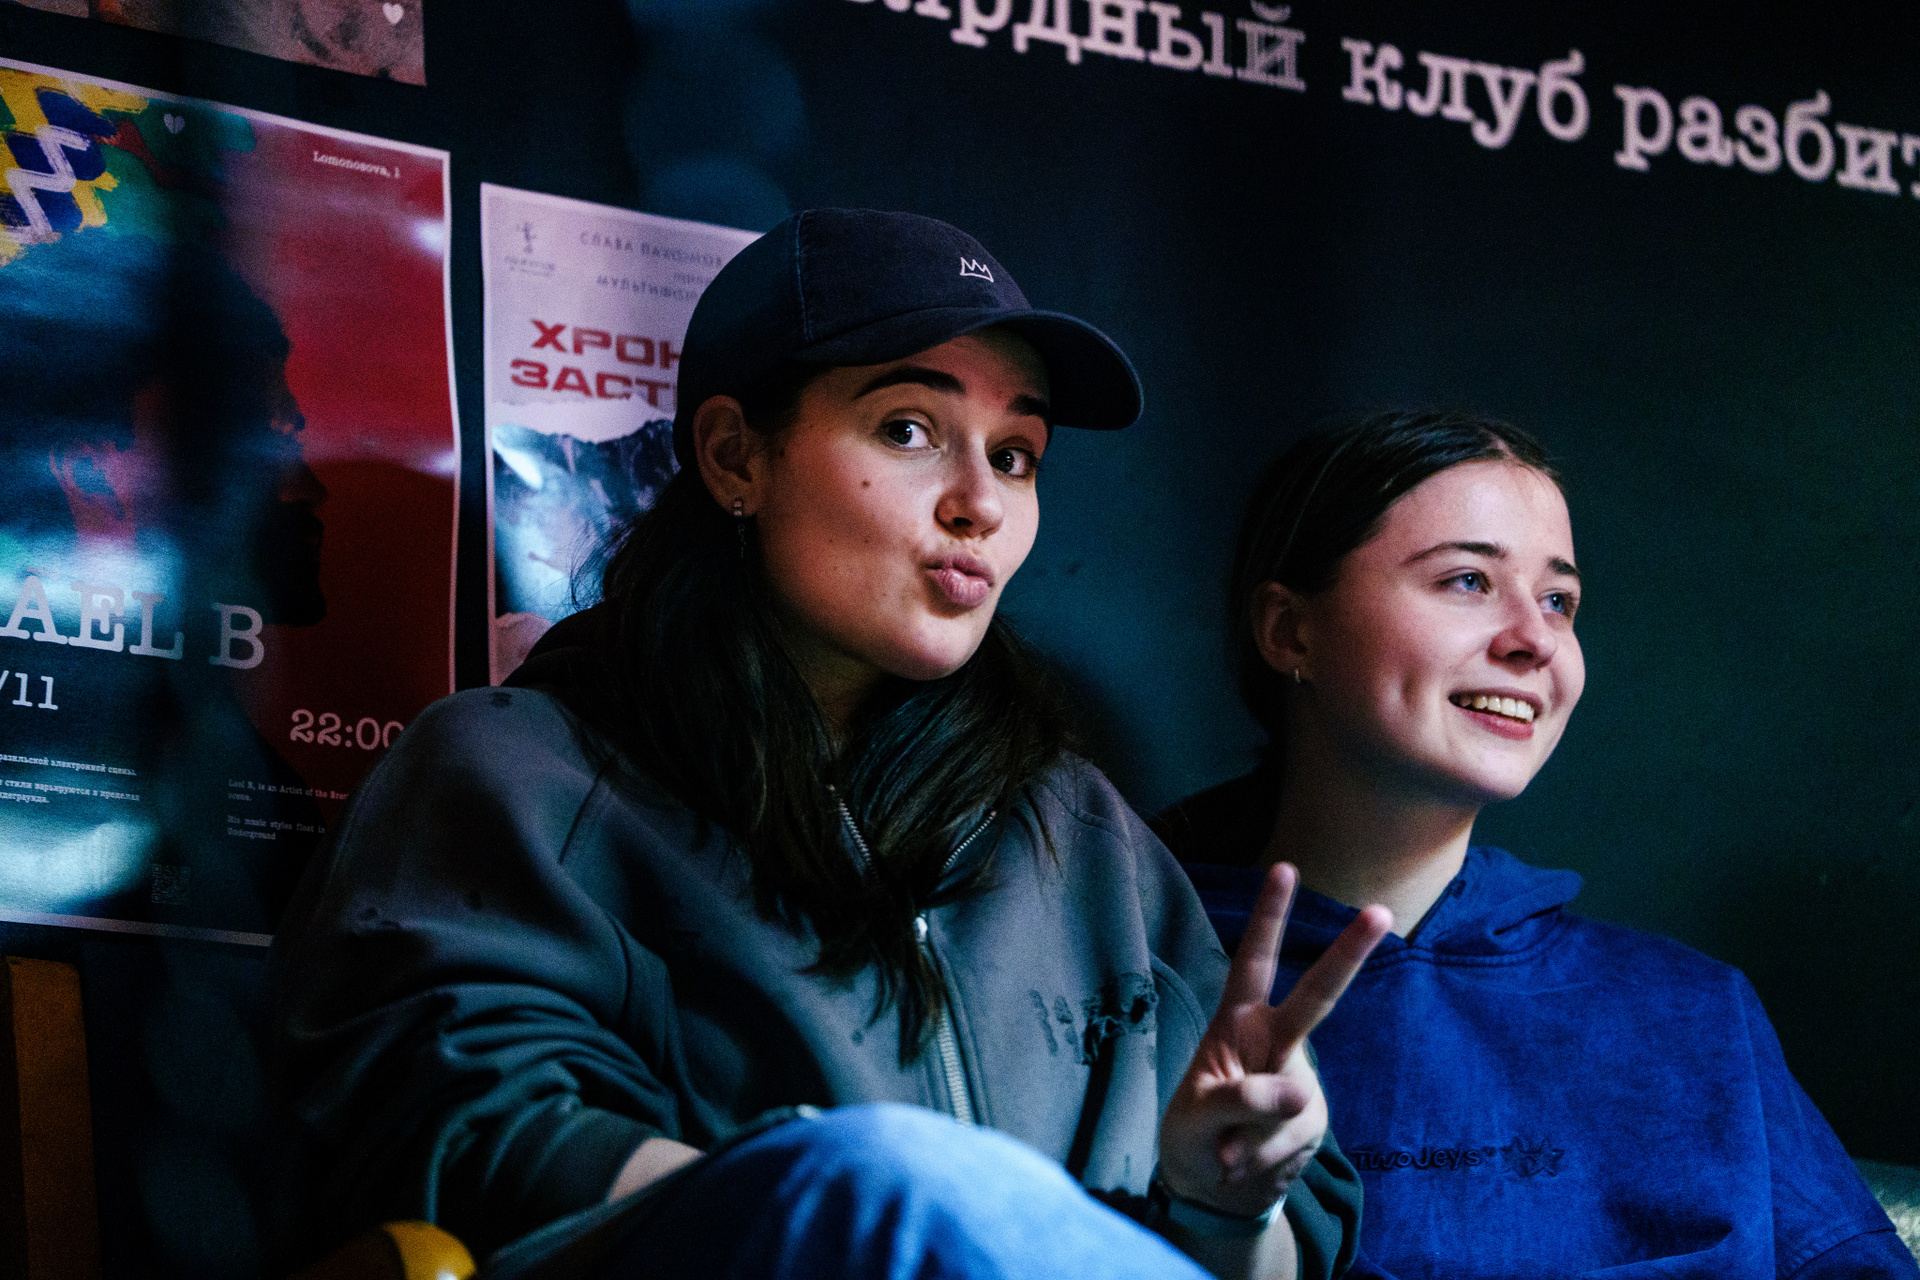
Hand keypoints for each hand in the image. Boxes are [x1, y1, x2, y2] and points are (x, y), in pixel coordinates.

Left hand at [1158, 863, 1390, 1216]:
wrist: (1213, 1189)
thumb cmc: (1193, 1136)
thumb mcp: (1195, 1118)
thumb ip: (1238, 1101)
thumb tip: (1297, 1099)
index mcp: (1237, 1022)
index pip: (1253, 962)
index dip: (1268, 918)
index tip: (1285, 868)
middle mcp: (1275, 1040)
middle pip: (1317, 996)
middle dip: (1348, 954)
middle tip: (1381, 913)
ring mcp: (1300, 1080)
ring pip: (1288, 1106)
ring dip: (1248, 1139)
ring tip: (1224, 1149)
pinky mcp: (1314, 1120)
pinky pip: (1291, 1141)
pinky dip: (1261, 1159)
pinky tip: (1244, 1164)